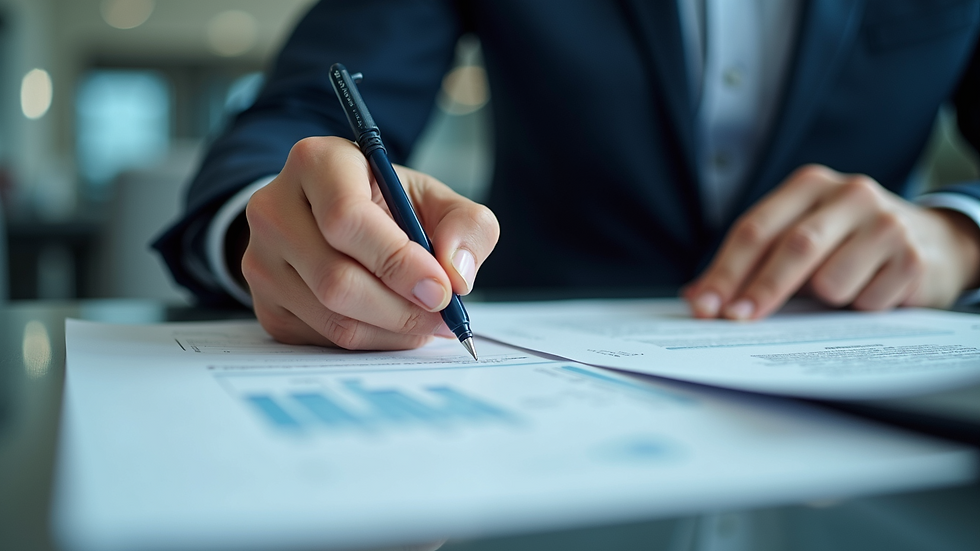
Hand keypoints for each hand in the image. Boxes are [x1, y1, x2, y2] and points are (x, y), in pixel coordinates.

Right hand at [242, 136, 498, 348]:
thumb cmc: (388, 205)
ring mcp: (261, 261)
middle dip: (402, 308)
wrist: (334, 219)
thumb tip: (457, 274)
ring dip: (392, 330)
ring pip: (332, 318)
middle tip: (443, 315)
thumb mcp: (435, 198)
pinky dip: (372, 341)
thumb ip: (467, 225)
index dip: (399, 262)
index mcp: (316, 163)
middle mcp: (274, 209)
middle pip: (336, 279)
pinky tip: (392, 323)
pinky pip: (323, 340)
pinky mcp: (265, 305)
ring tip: (425, 320)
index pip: (347, 219)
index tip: (442, 288)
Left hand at [684, 164, 979, 319]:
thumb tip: (696, 297)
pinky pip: (866, 302)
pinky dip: (858, 309)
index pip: (755, 229)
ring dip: (823, 302)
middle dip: (759, 290)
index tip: (705, 306)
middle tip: (734, 322)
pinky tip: (872, 292)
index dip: (725, 271)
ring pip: (830, 281)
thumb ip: (750, 264)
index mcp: (809, 185)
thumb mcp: (800, 239)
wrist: (934, 242)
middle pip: (792, 247)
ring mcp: (885, 222)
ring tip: (838, 291)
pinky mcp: (912, 256)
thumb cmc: (848, 244)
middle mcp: (849, 193)